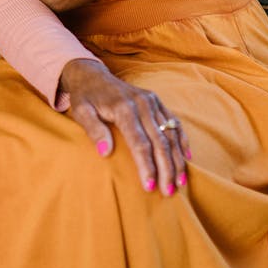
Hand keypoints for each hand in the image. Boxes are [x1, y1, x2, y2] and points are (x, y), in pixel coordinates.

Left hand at [60, 58, 190, 196]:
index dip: (146, 166)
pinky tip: (187, 158)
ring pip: (171, 135)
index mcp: (124, 109)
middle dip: (166, 169)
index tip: (149, 187)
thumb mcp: (81, 111)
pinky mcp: (157, 101)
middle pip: (160, 142)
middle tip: (168, 192)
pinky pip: (174, 123)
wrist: (92, 75)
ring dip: (177, 160)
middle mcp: (142, 104)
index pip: (140, 144)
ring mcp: (152, 102)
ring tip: (180, 183)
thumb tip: (105, 153)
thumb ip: (93, 130)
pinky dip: (182, 141)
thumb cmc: (85, 97)